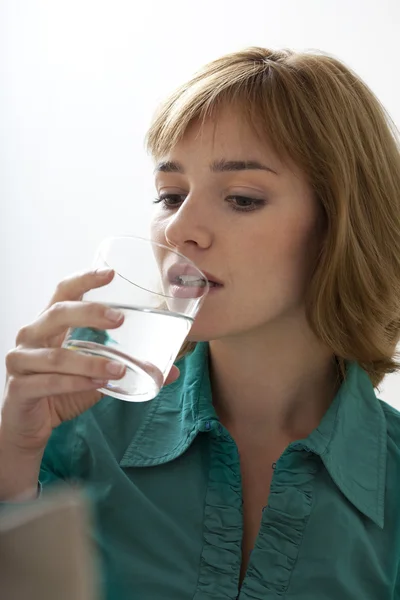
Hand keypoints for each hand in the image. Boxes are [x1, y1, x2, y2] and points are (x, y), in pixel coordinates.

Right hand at [1, 269, 179, 453]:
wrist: (28, 426)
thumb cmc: (59, 391)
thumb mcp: (95, 374)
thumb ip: (126, 367)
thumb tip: (172, 369)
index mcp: (49, 324)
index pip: (64, 291)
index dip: (85, 279)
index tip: (111, 273)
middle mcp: (31, 336)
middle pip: (58, 313)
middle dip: (89, 312)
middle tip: (120, 319)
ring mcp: (21, 361)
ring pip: (57, 356)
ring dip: (91, 362)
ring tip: (119, 368)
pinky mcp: (19, 388)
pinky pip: (49, 382)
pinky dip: (76, 384)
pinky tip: (98, 385)